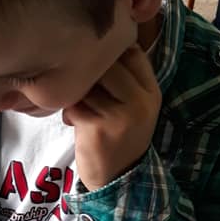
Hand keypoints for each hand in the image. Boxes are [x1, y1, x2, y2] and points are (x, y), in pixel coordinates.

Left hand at [63, 44, 160, 190]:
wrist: (117, 179)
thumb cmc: (119, 136)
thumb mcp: (133, 106)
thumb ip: (123, 77)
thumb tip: (97, 41)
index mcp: (150, 92)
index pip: (132, 53)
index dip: (110, 52)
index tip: (95, 62)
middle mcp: (139, 101)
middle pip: (107, 65)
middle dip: (87, 72)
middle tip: (79, 84)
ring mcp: (120, 115)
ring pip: (87, 85)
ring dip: (76, 94)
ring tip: (78, 108)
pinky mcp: (98, 128)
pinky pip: (74, 105)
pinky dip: (68, 112)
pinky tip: (73, 123)